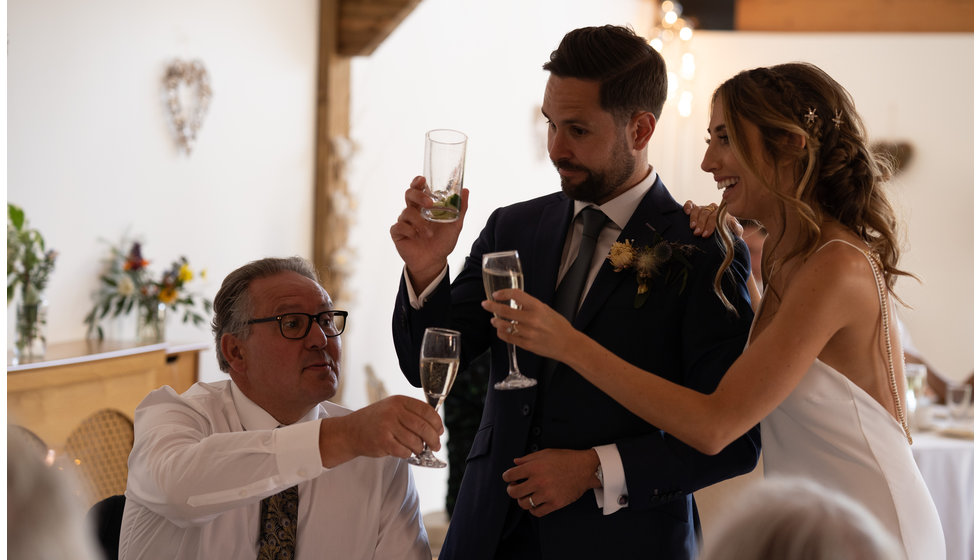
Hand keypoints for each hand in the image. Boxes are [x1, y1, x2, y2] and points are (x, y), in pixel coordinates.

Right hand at [320, 395, 443, 466]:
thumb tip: (435, 427)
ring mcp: (387, 426)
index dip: (437, 422)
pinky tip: (405, 452)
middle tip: (436, 446)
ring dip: (420, 449)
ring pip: (415, 441)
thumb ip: (411, 413)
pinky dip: (408, 454)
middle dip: (433, 439)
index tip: (440, 431)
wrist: (350, 431)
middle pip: (423, 427)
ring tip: (418, 450)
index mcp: (399, 401)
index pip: (426, 410)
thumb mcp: (392, 408)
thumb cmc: (375, 421)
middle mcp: (393, 411)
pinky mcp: (382, 441)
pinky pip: (404, 451)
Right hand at [390, 176, 469, 288]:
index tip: (423, 180)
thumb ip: (460, 208)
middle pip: (409, 194)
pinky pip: (399, 226)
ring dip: (419, 222)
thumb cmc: (443, 241)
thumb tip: (465, 190)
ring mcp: (404, 221)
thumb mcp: (455, 225)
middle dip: (419, 196)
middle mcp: (413, 211)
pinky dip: (408, 230)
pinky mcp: (398, 233)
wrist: (434, 261)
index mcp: (424, 206)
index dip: (417, 182)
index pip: (418, 188)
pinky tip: (416, 236)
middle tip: (429, 204)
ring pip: (406, 212)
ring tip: (428, 234)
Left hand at [480, 289, 575, 361]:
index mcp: (538, 307)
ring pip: (504, 325)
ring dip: (496, 321)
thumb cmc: (558, 325)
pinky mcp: (527, 345)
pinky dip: (501, 333)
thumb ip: (530, 306)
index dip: (503, 293)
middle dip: (491, 306)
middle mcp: (532, 319)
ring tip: (494, 320)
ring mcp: (528, 333)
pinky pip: (508, 338)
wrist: (568, 344)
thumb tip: (513, 302)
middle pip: (505, 311)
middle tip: (485, 304)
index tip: (496, 294)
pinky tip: (500, 330)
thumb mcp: (546, 309)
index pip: (516, 294)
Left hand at [502, 449, 599, 516]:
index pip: (509, 476)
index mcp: (534, 467)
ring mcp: (547, 494)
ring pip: (523, 504)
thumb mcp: (545, 453)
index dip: (507, 477)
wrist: (585, 468)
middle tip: (515, 487)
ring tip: (526, 495)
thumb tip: (515, 462)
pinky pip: (537, 512)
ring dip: (522, 500)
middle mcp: (538, 481)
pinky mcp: (555, 504)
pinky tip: (535, 503)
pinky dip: (533, 509)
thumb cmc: (566, 459)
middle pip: (513, 492)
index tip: (510, 478)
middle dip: (511, 489)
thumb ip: (528, 458)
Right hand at [683, 200, 742, 237]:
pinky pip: (690, 204)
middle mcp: (713, 209)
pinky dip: (688, 206)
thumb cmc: (728, 234)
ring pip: (698, 209)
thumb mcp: (735, 233)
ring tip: (692, 227)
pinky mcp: (695, 208)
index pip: (716, 216)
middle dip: (701, 223)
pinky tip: (686, 212)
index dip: (710, 225)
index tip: (705, 235)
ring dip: (694, 218)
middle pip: (706, 213)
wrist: (721, 235)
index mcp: (723, 213)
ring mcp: (704, 208)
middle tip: (697, 233)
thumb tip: (733, 223)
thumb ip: (736, 229)